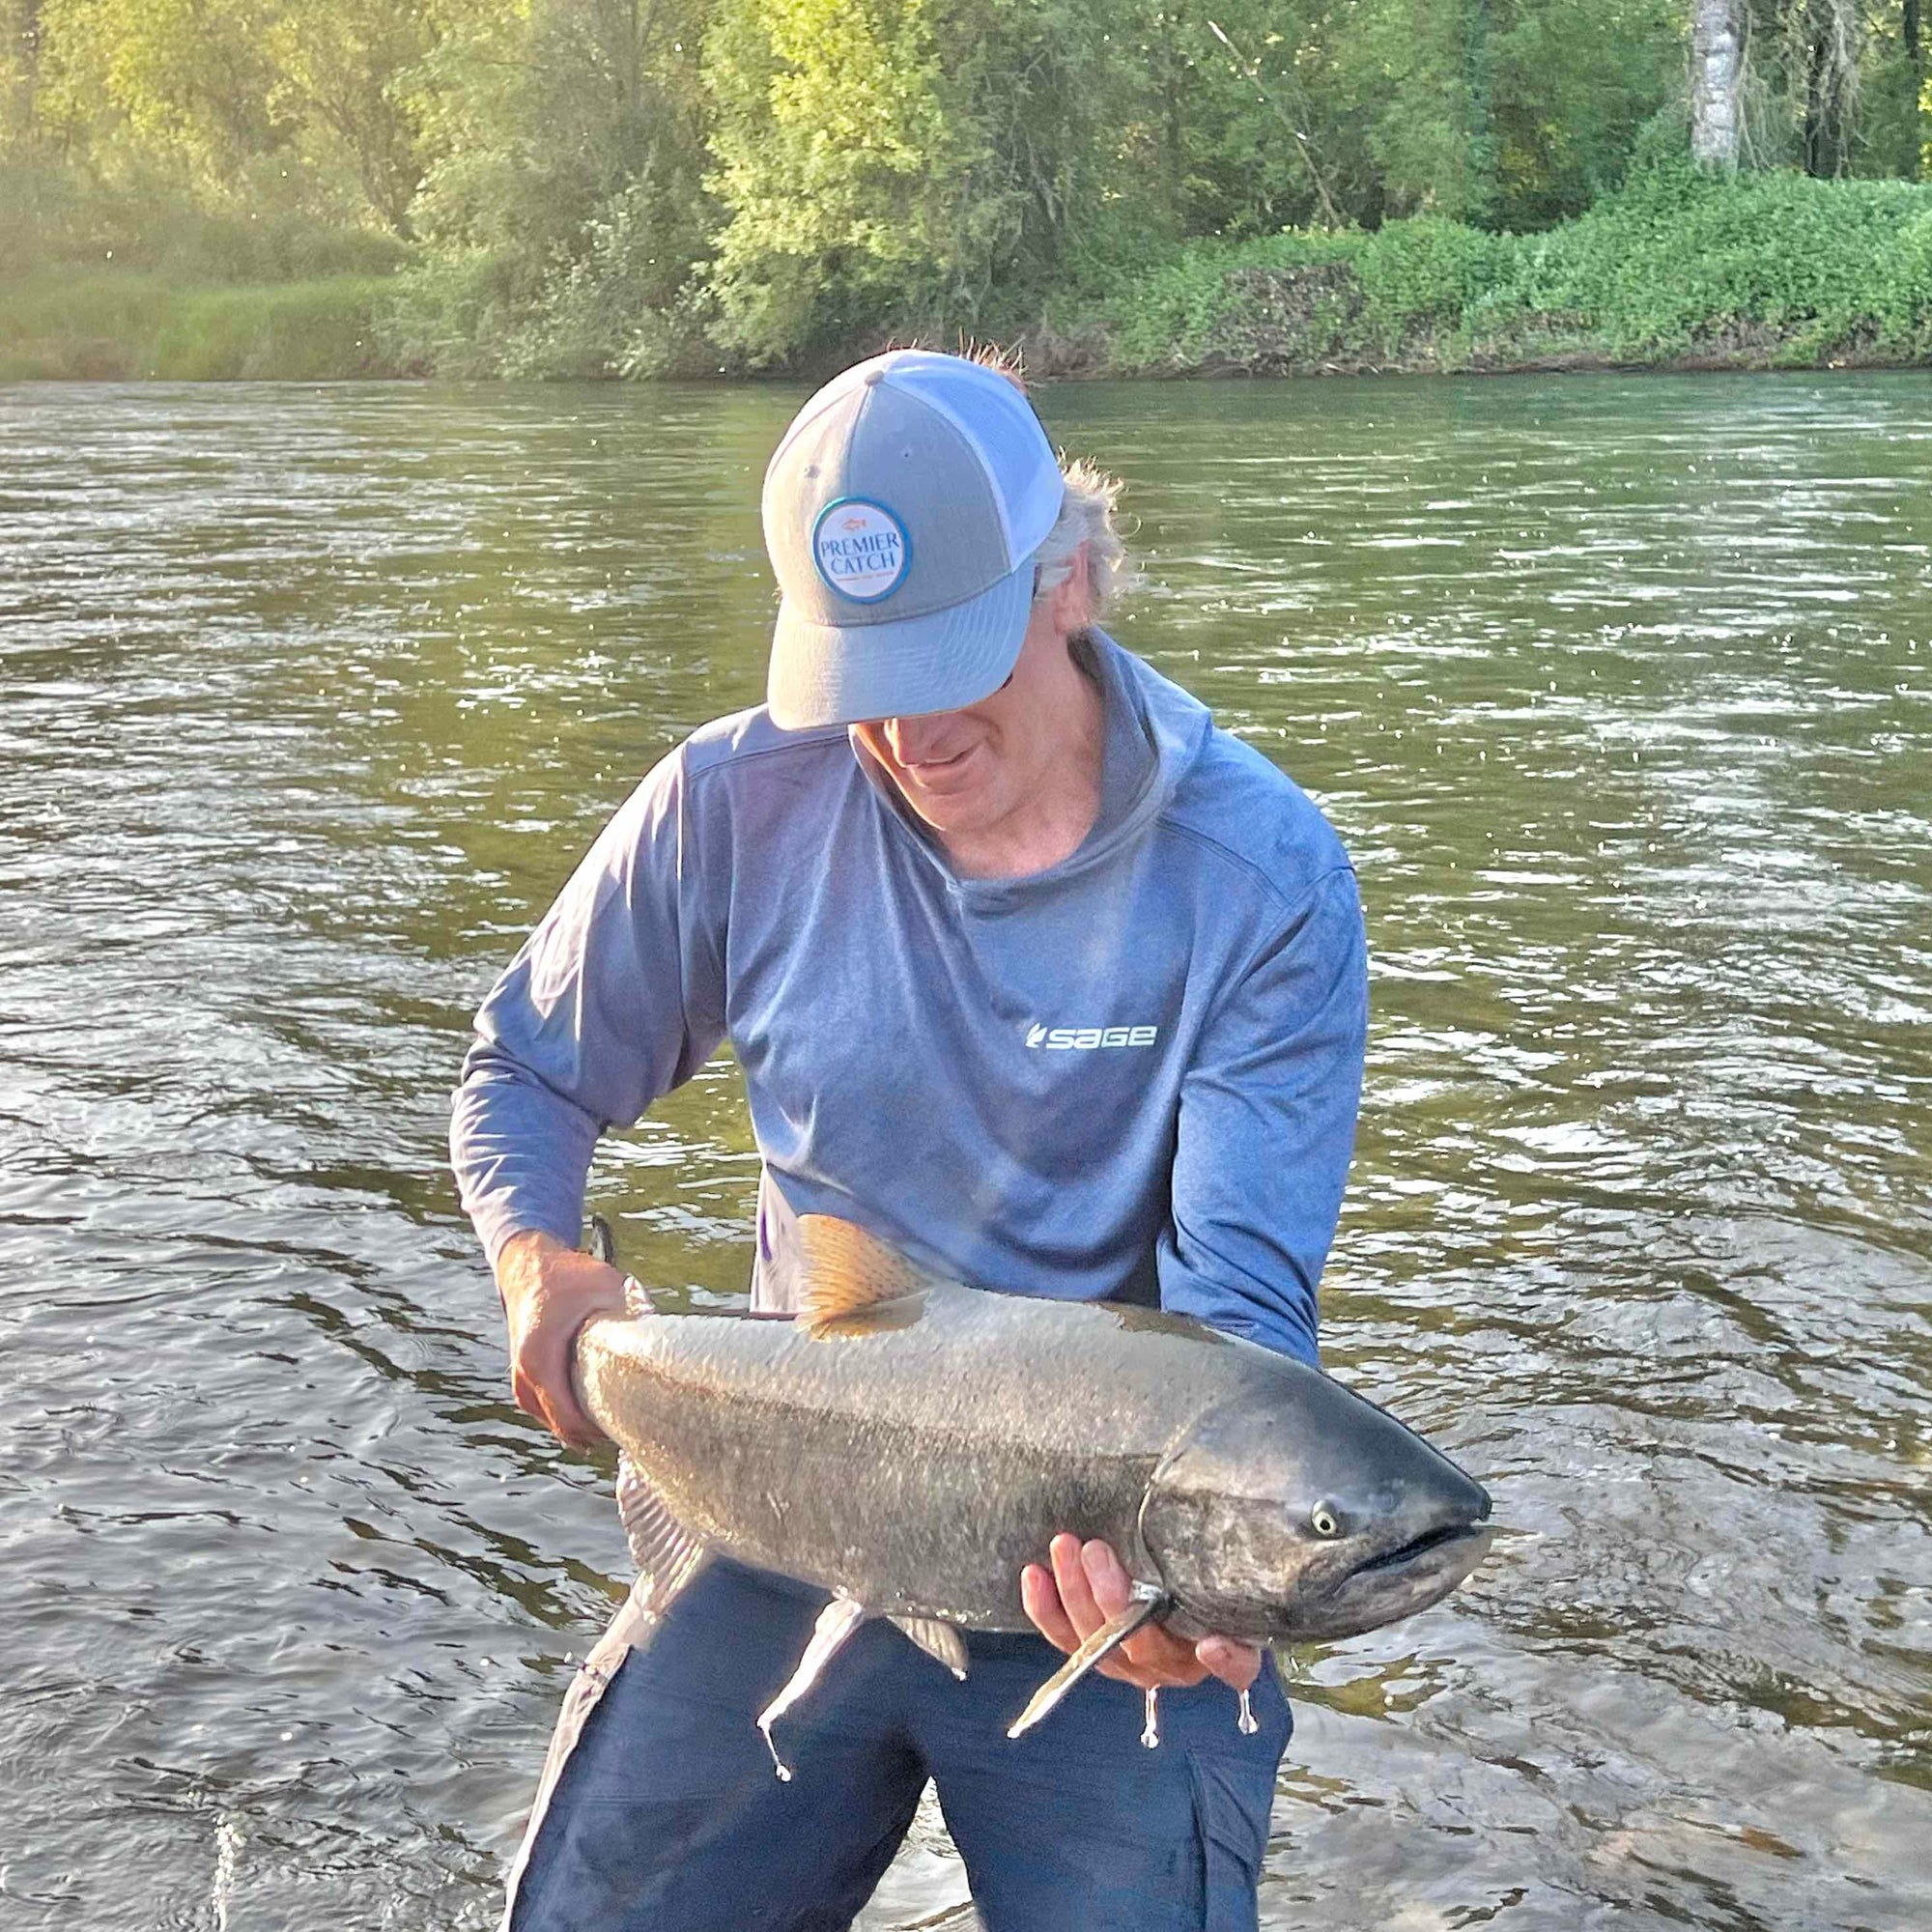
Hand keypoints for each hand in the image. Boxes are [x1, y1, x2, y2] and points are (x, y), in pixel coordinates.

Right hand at [495, 1229, 628, 1447]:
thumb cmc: (566, 1275)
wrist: (526, 1264)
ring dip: (580, 1426)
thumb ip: (633, 1310)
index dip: (599, 1431)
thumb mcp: (604, 1286)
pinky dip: (566, 1414)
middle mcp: (525, 1374)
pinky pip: (543, 1408)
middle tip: (631, 1430)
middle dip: (594, 1432)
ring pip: (550, 1420)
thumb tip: (664, 1334)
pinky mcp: (522, 1375)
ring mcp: (520, 1377)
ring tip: (617, 1424)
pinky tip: (593, 1414)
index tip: (629, 1428)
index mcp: (541, 1358)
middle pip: (560, 1426)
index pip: (568, 1418)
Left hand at [1021, 1534, 1261, 1693]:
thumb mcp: (1233, 1604)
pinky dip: (1044, 1607)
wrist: (1173, 1592)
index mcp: (1202, 1657)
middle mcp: (1160, 1666)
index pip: (1222, 1665)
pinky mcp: (1088, 1647)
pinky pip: (1061, 1634)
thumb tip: (1215, 1647)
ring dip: (1072, 1591)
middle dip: (1110, 1595)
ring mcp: (1120, 1659)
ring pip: (1092, 1638)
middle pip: (1135, 1641)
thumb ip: (1236, 1632)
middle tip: (1097, 1551)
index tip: (1210, 1643)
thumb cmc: (1202, 1594)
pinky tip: (1034, 1575)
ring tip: (1064, 1548)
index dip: (1220, 1659)